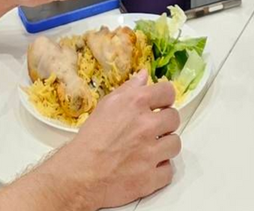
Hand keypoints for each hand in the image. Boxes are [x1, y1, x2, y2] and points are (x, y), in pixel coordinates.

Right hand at [49, 74, 180, 208]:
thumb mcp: (105, 107)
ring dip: (164, 147)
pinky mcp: (151, 178)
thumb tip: (144, 76)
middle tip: (150, 131)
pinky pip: (169, 170)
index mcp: (135, 103)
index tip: (160, 106)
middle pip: (174, 118)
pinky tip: (146, 168)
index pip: (168, 92)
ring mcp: (151, 153)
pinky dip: (159, 171)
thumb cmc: (89, 140)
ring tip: (148, 150)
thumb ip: (128, 90)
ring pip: (175, 144)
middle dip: (164, 123)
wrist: (78, 176)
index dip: (164, 99)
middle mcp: (147, 125)